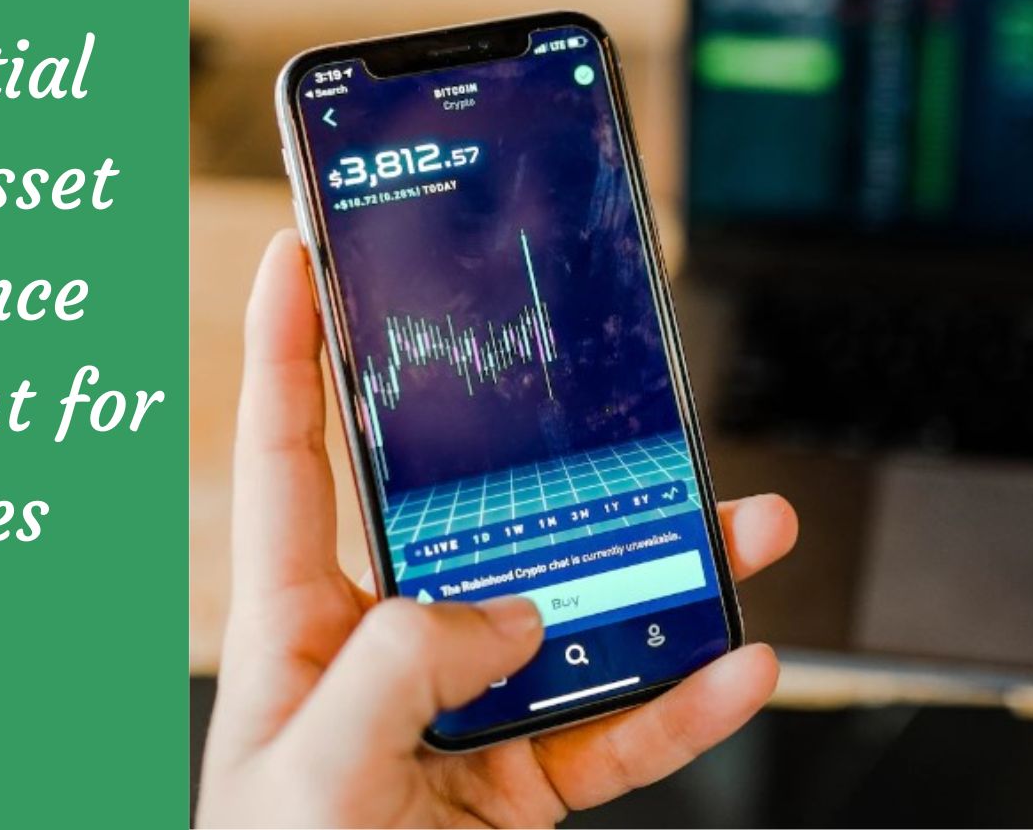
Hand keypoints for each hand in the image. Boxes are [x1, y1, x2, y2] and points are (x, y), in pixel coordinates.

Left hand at [197, 231, 798, 827]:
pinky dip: (682, 705)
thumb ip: (400, 672)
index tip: (302, 254)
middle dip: (544, 450)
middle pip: (472, 521)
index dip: (288, 354)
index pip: (290, 460)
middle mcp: (383, 649)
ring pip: (575, 618)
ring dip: (663, 576)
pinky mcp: (522, 784)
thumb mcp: (309, 777)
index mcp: (295, 625)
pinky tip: (739, 668)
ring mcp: (461, 714)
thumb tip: (512, 617)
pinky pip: (617, 730)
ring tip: (744, 529)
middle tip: (600, 377)